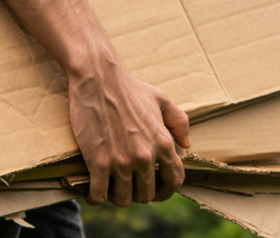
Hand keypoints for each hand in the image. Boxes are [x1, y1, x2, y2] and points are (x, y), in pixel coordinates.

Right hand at [68, 60, 189, 206]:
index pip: (175, 181)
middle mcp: (145, 156)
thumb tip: (186, 144)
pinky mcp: (98, 162)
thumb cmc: (129, 88)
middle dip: (139, 193)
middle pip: (147, 194)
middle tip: (128, 186)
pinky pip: (99, 195)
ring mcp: (122, 162)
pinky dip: (96, 197)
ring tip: (111, 188)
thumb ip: (179, 122)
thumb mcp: (161, 100)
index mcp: (163, 143)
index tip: (156, 190)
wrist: (98, 79)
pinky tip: (93, 192)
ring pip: (123, 199)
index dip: (166, 191)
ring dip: (117, 197)